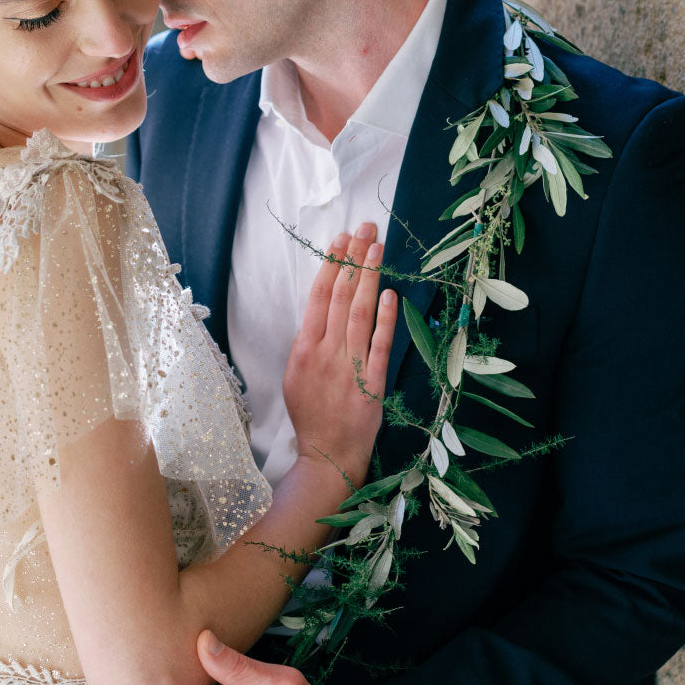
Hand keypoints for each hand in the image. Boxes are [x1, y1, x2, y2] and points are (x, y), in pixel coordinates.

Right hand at [283, 222, 396, 488]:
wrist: (328, 455)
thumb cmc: (311, 415)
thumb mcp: (295, 376)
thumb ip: (308, 343)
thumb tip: (322, 311)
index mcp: (304, 349)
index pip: (319, 297)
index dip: (331, 265)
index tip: (342, 239)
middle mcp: (325, 353)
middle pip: (340, 296)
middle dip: (353, 259)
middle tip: (364, 228)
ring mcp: (349, 368)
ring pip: (359, 313)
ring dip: (368, 278)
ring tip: (376, 248)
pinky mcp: (372, 383)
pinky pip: (379, 345)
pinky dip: (384, 318)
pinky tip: (389, 294)